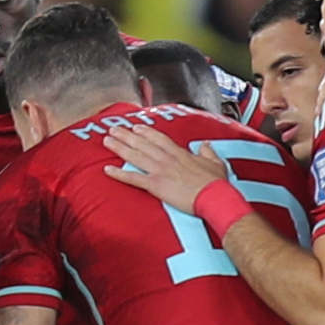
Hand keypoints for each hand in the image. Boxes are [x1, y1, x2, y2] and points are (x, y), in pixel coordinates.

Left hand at [96, 121, 216, 208]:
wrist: (214, 197)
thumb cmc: (216, 183)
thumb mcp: (215, 162)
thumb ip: (207, 151)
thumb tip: (205, 144)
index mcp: (180, 153)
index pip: (159, 139)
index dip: (146, 132)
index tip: (136, 127)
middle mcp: (167, 159)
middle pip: (143, 144)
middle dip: (126, 135)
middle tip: (113, 129)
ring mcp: (160, 171)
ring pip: (135, 156)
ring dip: (120, 148)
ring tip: (107, 141)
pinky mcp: (156, 185)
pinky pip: (133, 178)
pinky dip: (119, 174)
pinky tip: (107, 170)